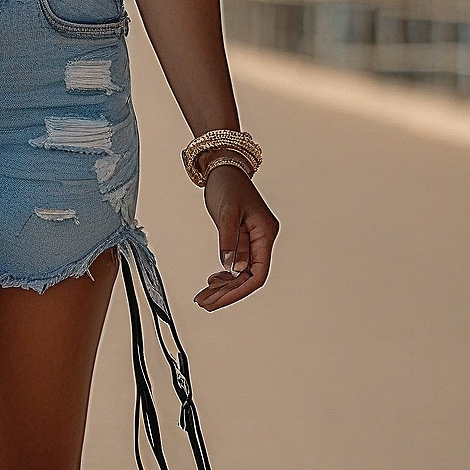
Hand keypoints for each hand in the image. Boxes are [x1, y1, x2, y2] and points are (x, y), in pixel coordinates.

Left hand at [194, 164, 276, 310]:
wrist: (224, 166)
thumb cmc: (228, 184)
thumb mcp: (226, 212)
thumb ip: (229, 240)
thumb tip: (231, 268)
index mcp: (264, 234)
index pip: (257, 273)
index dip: (239, 290)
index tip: (219, 300)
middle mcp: (262, 239)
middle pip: (248, 277)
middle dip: (227, 293)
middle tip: (205, 303)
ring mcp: (253, 240)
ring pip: (241, 273)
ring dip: (224, 287)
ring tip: (204, 296)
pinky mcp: (242, 238)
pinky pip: (236, 263)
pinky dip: (224, 275)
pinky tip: (212, 281)